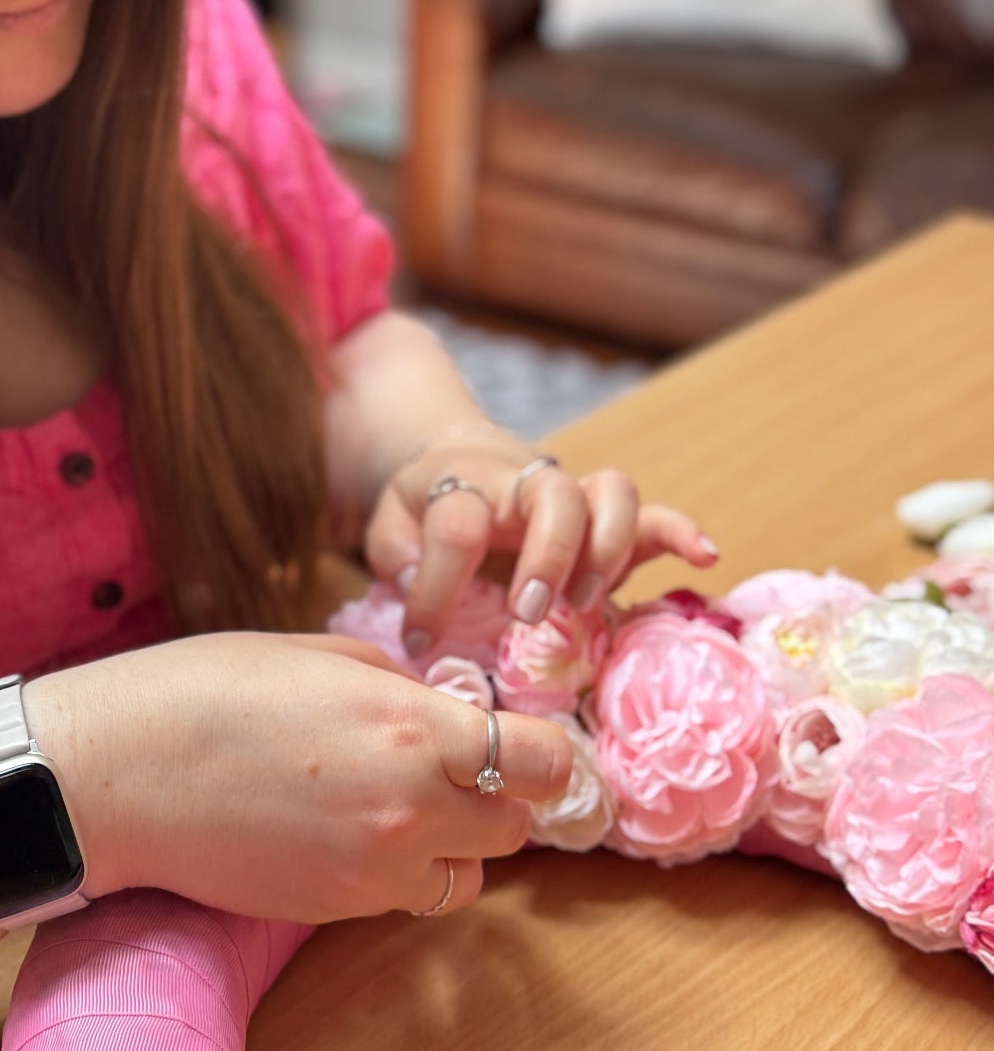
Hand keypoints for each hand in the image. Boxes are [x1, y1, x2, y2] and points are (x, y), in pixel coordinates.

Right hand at [24, 632, 571, 922]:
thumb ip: (398, 682)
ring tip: (401, 801)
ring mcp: (372, 869)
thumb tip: (440, 703)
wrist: (120, 771)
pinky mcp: (336, 909)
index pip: (541, 759)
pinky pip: (408, 898)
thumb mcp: (317, 651)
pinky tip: (349, 828)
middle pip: (516, 824)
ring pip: (469, 875)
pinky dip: (402, 870)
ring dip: (455, 842)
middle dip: (497, 792)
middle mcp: (408, 806)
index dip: (541, 749)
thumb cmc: (207, 688)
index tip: (524, 738)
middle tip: (454, 762)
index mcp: (408, 725)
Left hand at [364, 423, 718, 653]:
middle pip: (555, 494)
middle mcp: (524, 485)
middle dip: (549, 555)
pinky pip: (653, 515)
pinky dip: (680, 531)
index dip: (435, 587)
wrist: (457, 454)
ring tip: (584, 605)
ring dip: (608, 550)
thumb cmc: (425, 504)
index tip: (418, 639)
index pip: (456, 522)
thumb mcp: (390, 525)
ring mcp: (572, 497)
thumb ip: (397, 554)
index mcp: (463, 485)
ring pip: (613, 493)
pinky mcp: (605, 516)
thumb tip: (420, 587)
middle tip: (526, 613)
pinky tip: (704, 556)